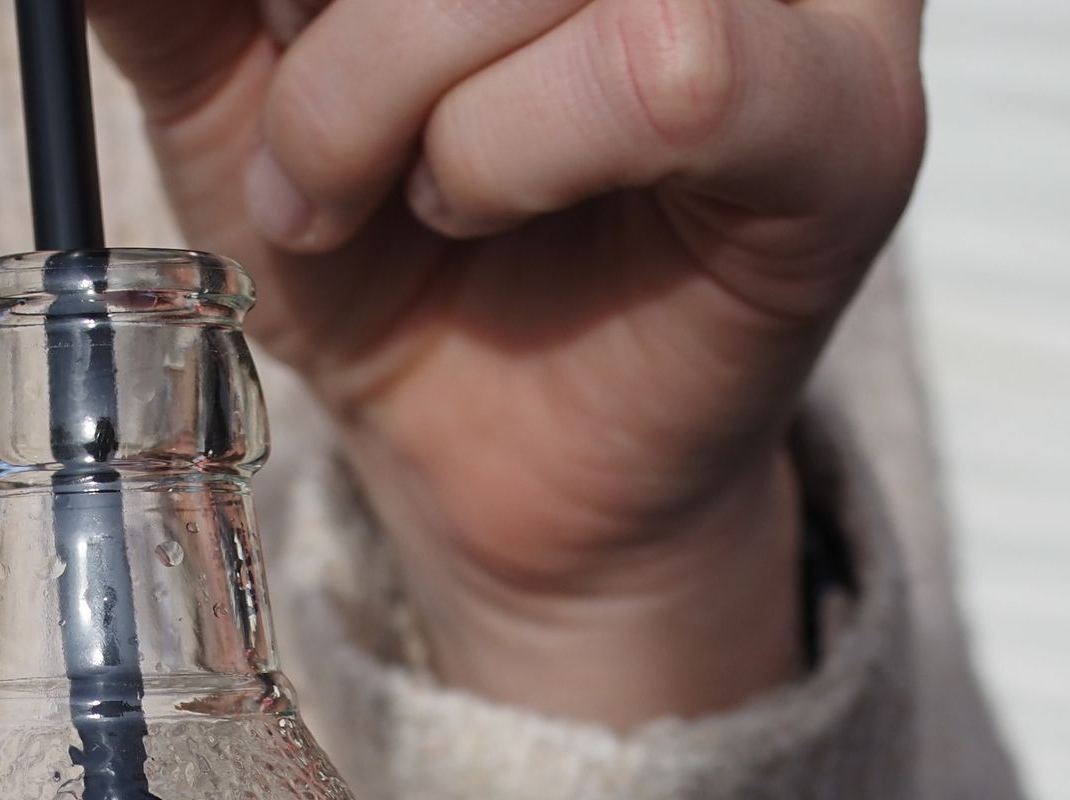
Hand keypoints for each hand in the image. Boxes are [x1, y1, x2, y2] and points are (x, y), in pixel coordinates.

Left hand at [90, 0, 925, 721]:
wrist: (481, 479)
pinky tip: (478, 207)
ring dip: (386, 95)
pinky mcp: (839, 111)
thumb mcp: (237, 86)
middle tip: (297, 156)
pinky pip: (657, 66)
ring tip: (372, 200)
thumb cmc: (390, 259)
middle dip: (328, 27)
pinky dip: (506, 151)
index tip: (263, 44)